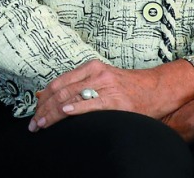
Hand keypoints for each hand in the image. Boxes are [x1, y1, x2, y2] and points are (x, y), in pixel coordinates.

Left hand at [29, 59, 183, 131]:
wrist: (158, 88)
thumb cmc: (129, 88)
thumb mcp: (102, 81)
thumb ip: (80, 86)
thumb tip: (51, 98)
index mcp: (90, 68)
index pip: (58, 83)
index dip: (43, 99)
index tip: (35, 113)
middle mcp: (96, 73)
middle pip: (60, 90)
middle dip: (44, 109)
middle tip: (34, 124)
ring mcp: (106, 86)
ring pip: (71, 97)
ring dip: (53, 113)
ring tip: (42, 124)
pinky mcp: (117, 100)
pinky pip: (91, 104)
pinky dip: (76, 108)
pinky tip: (64, 112)